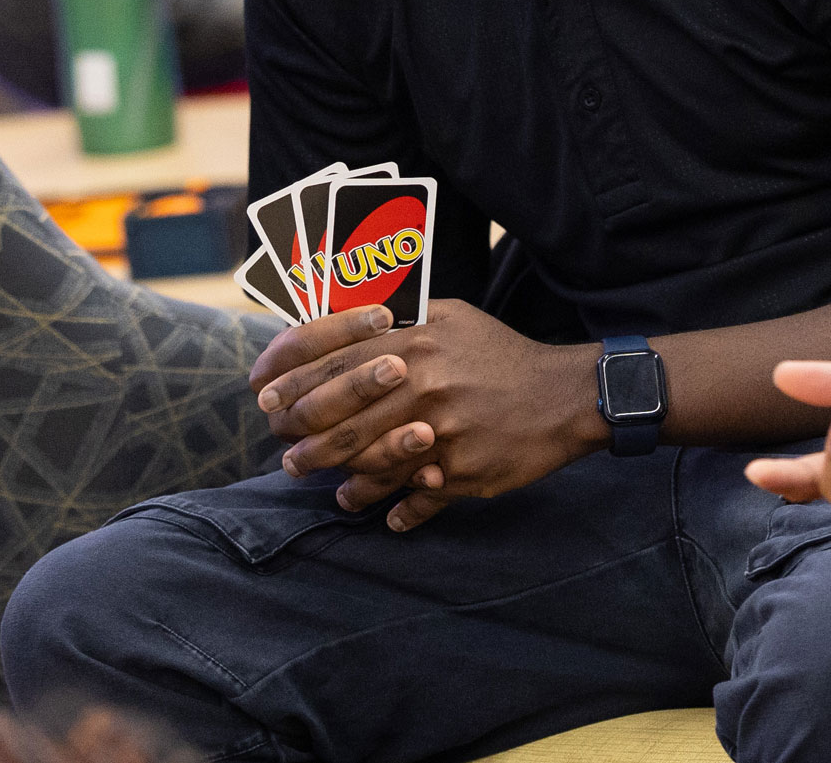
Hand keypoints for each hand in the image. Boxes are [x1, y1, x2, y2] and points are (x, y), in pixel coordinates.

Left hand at [248, 300, 599, 530]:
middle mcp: (423, 384)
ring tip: (326, 486)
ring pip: (371, 463)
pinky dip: (398, 510)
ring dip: (342, 481)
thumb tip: (338, 314)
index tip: (265, 396)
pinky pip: (419, 497)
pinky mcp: (464, 471)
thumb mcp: (450, 316)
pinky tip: (384, 516)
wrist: (565, 394)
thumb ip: (396, 315)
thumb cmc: (499, 354)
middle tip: (286, 453)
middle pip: (341, 418)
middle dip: (303, 439)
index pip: (334, 361)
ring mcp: (442, 432)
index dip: (291, 381)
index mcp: (415, 340)